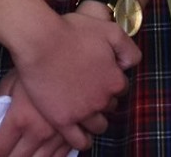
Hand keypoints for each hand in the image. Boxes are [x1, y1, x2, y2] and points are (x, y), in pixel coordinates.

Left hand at [0, 70, 76, 156]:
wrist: (66, 49)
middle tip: (3, 156)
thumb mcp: (10, 83)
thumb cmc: (35, 62)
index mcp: (20, 119)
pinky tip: (48, 152)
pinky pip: (66, 153)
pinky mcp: (78, 129)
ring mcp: (60, 133)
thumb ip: (1, 106)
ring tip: (24, 154)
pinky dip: (56, 156)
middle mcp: (40, 132)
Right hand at [8, 8, 135, 148]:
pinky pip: (79, 141)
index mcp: (114, 79)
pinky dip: (83, 140)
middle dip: (102, 99)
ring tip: (85, 112)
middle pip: (110, 106)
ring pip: (98, 126)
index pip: (121, 88)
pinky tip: (80, 134)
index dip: (111, 80)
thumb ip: (127, 48)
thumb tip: (130, 64)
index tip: (100, 75)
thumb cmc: (72, 31)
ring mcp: (83, 112)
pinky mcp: (63, 120)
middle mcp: (102, 99)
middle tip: (88, 89)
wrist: (40, 40)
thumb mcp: (109, 30)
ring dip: (95, 120)